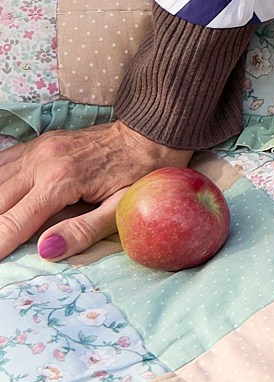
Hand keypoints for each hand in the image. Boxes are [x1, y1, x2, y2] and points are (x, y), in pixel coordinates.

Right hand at [0, 119, 187, 262]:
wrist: (150, 130)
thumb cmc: (141, 172)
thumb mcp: (121, 208)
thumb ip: (82, 231)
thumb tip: (46, 251)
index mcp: (60, 181)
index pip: (14, 222)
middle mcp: (41, 162)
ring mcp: (37, 149)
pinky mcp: (38, 144)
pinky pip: (3, 164)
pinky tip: (0, 200)